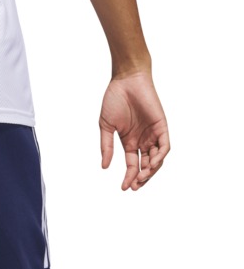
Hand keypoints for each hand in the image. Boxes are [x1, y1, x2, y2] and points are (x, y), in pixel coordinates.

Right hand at [99, 71, 169, 190]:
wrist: (126, 80)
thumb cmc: (114, 99)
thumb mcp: (106, 127)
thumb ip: (106, 146)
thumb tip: (105, 167)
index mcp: (129, 142)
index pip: (132, 165)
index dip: (129, 177)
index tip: (124, 188)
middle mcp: (143, 140)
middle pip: (146, 166)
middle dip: (142, 178)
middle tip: (135, 186)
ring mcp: (153, 134)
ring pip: (157, 159)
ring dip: (151, 171)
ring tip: (142, 177)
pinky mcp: (161, 126)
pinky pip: (165, 146)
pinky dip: (160, 157)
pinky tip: (152, 164)